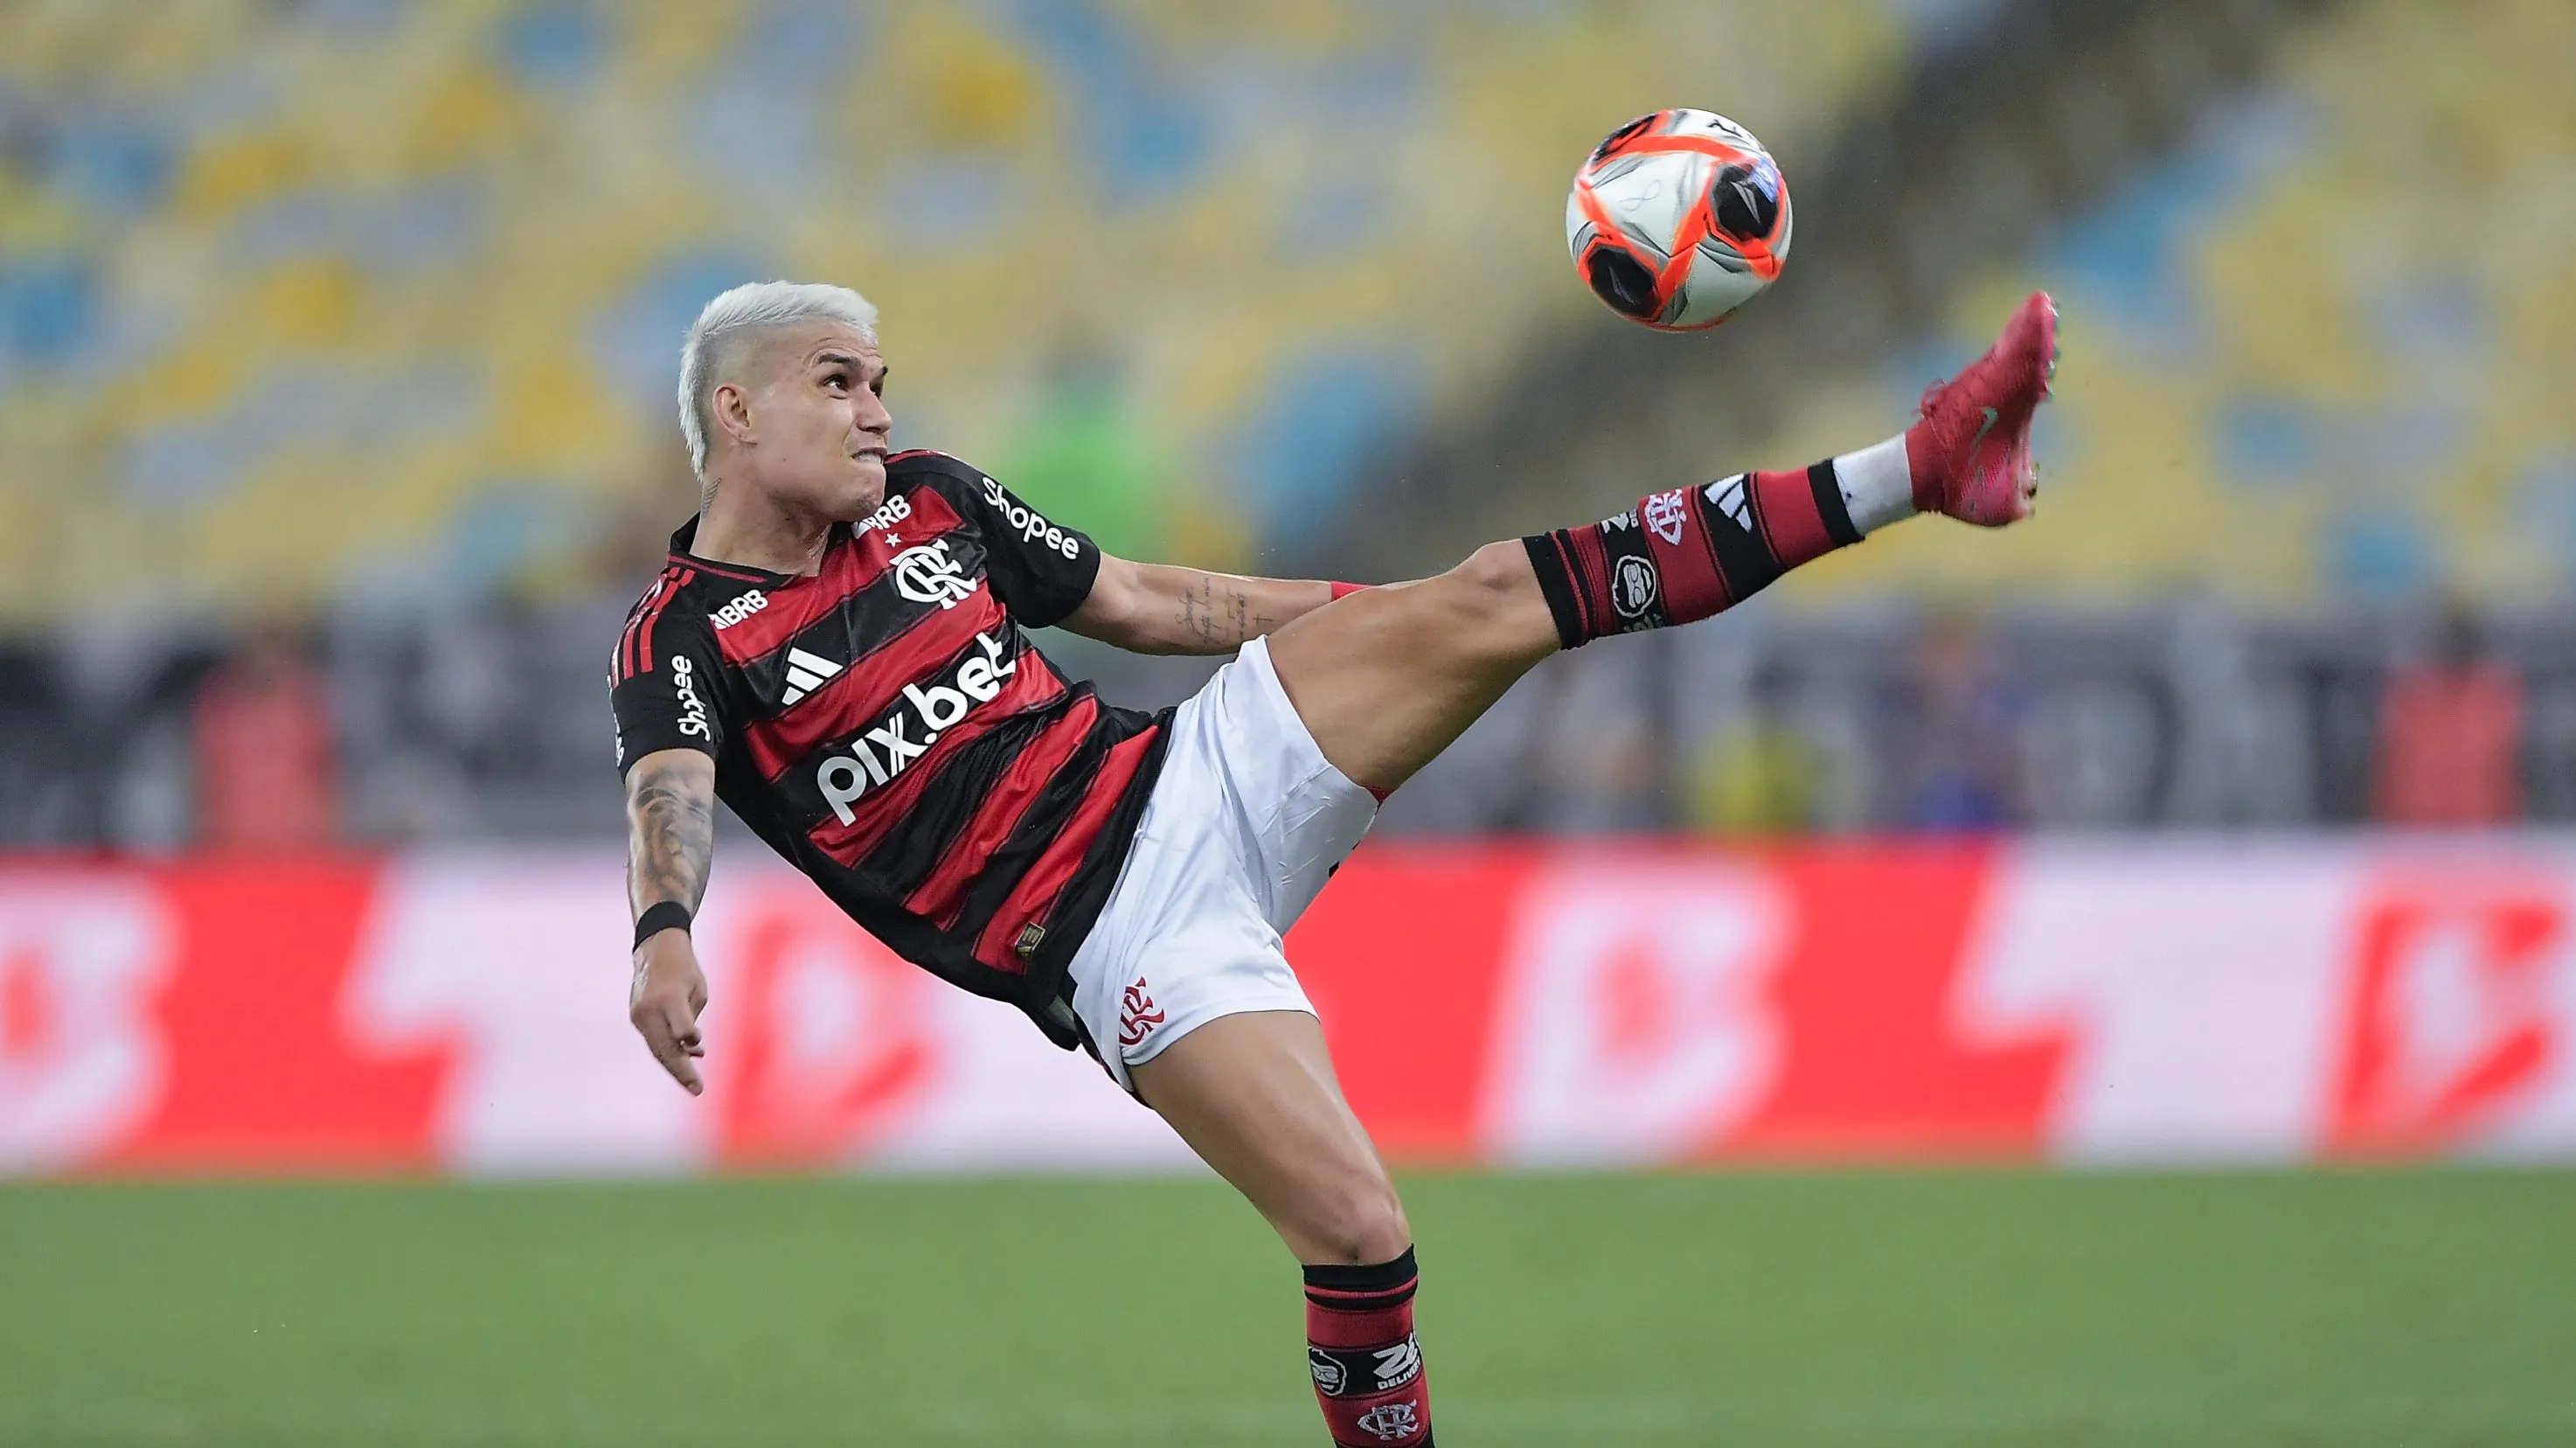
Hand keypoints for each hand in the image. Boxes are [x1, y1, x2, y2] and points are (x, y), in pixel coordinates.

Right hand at [629, 929, 708, 1094]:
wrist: (655, 947)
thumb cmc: (685, 968)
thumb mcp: (697, 989)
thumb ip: (692, 1020)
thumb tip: (691, 1050)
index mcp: (669, 997)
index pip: (679, 1026)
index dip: (689, 1038)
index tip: (699, 1049)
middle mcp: (650, 1008)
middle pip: (666, 1046)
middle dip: (682, 1070)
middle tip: (697, 1089)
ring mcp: (639, 1014)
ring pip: (657, 1048)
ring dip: (675, 1066)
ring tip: (693, 1085)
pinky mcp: (635, 1017)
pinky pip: (653, 1040)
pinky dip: (667, 1051)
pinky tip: (686, 1059)